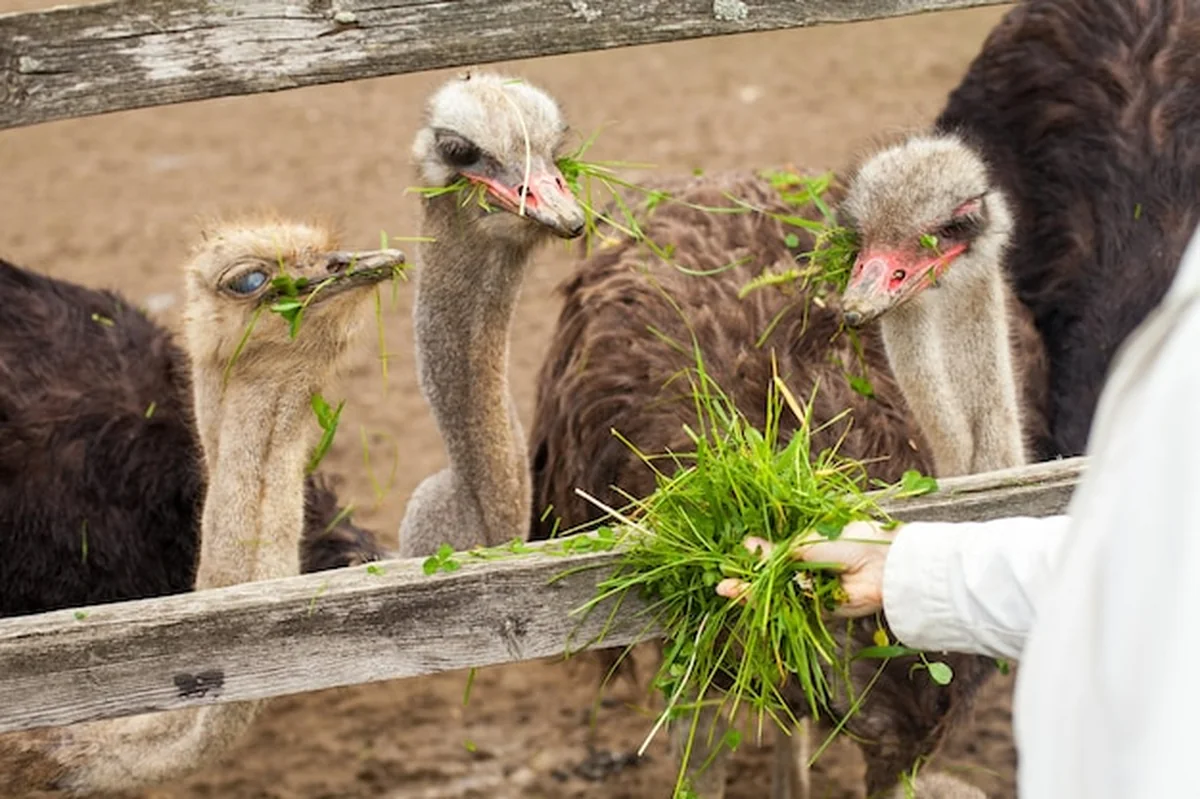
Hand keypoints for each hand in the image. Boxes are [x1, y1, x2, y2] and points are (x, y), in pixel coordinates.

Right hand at [715, 520, 897, 617]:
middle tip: (722, 583)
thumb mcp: (804, 541)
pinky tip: (749, 601)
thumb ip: (775, 551)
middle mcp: (808, 569)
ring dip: (752, 595)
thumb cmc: (848, 540)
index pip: (773, 555)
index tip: (730, 560)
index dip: (751, 559)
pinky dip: (771, 607)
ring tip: (727, 591)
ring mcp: (813, 590)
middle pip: (771, 578)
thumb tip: (745, 544)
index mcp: (807, 546)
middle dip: (747, 581)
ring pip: (777, 595)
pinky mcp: (820, 610)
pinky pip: (791, 609)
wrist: (882, 563)